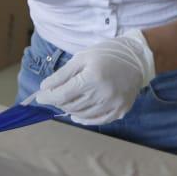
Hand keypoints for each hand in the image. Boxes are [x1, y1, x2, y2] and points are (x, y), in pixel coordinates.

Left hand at [33, 30, 155, 125]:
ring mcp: (113, 105)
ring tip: (65, 101)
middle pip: (71, 105)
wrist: (136, 58)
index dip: (48, 97)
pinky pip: (97, 121)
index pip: (63, 94)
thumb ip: (62, 74)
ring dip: (69, 109)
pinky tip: (76, 115)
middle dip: (58, 101)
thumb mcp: (81, 58)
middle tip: (53, 95)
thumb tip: (45, 88)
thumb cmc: (106, 54)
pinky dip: (84, 119)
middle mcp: (103, 94)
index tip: (39, 97)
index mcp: (92, 78)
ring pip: (82, 114)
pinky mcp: (120, 111)